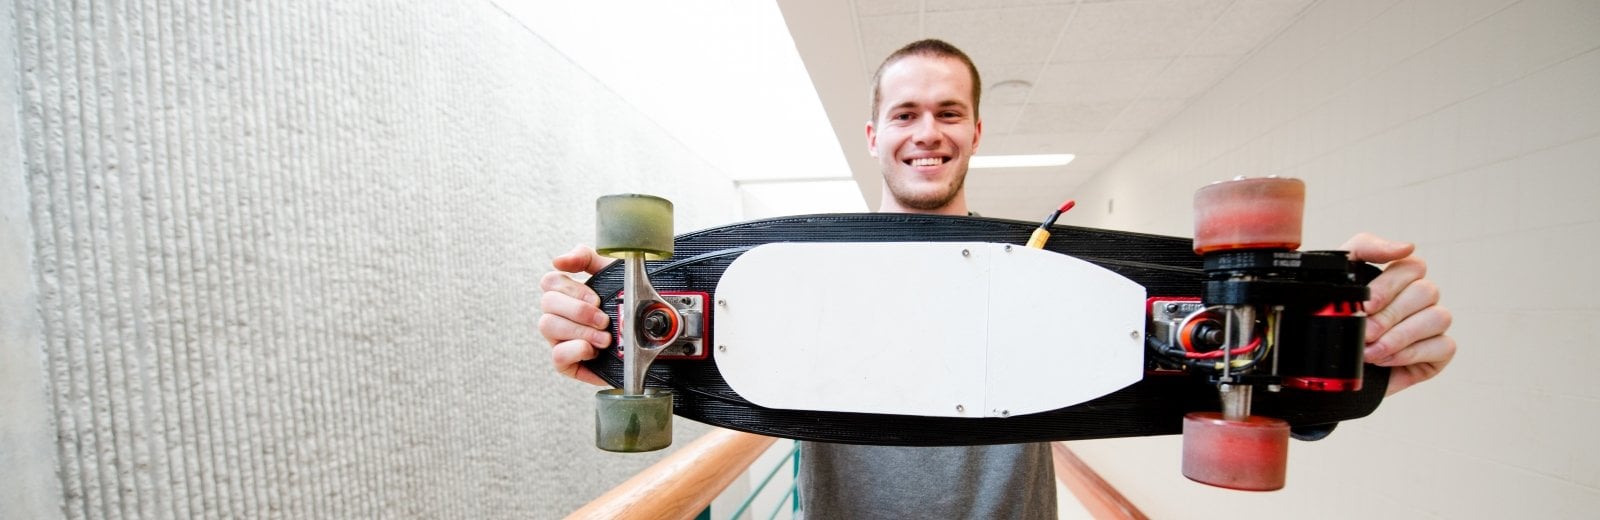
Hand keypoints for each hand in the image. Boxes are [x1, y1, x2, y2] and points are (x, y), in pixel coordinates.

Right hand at [538, 246, 615, 385]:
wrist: (648, 338)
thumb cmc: (627, 302)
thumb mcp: (612, 272)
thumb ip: (586, 258)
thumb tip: (558, 260)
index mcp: (567, 293)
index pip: (549, 281)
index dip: (571, 288)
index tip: (596, 298)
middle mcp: (559, 314)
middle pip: (547, 302)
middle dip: (579, 310)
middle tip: (604, 319)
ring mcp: (559, 338)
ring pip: (548, 326)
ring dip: (580, 330)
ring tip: (605, 337)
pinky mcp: (566, 363)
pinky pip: (557, 356)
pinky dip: (576, 350)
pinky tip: (593, 350)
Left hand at [1340, 233, 1455, 395]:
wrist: (1325, 365)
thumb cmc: (1329, 318)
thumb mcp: (1336, 277)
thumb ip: (1364, 247)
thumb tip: (1406, 247)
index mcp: (1397, 277)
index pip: (1412, 266)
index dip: (1388, 286)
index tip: (1365, 305)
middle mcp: (1419, 298)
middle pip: (1425, 292)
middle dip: (1388, 316)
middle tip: (1364, 333)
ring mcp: (1431, 324)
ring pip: (1438, 317)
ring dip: (1400, 337)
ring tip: (1370, 352)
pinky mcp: (1439, 351)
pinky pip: (1443, 346)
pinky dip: (1411, 354)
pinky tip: (1385, 361)